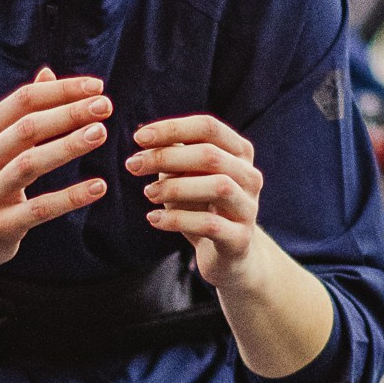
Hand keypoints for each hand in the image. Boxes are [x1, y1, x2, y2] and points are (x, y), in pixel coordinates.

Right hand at [0, 67, 111, 278]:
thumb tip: (48, 73)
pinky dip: (70, 197)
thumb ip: (21, 112)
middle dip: (68, 113)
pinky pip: (40, 209)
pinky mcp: (1, 225)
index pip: (22, 101)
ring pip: (30, 164)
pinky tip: (99, 186)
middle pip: (27, 128)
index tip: (96, 86)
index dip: (60, 91)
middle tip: (104, 106)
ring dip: (67, 146)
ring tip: (100, 133)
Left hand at [127, 112, 265, 286]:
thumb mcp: (185, 176)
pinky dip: (177, 219)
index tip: (138, 138)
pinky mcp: (240, 238)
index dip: (172, 128)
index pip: (208, 127)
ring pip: (218, 186)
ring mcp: (248, 207)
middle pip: (211, 155)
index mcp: (239, 152)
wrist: (225, 255)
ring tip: (147, 192)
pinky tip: (153, 219)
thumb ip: (172, 156)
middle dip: (166, 157)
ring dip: (175, 187)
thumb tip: (144, 138)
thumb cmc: (201, 207)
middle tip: (133, 165)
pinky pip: (210, 224)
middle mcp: (249, 176)